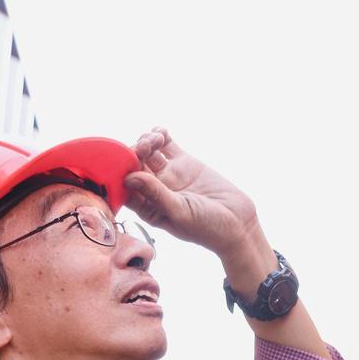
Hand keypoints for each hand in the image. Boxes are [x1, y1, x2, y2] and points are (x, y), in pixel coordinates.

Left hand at [123, 127, 262, 256]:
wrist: (238, 223)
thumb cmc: (208, 228)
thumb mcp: (180, 213)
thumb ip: (156, 195)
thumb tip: (130, 177)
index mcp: (148, 207)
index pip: (125, 186)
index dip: (120, 171)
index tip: (122, 160)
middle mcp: (154, 190)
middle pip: (134, 165)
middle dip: (135, 152)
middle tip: (146, 146)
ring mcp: (169, 174)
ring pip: (148, 152)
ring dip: (146, 141)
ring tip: (157, 139)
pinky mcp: (184, 163)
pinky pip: (167, 145)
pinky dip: (161, 135)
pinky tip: (161, 131)